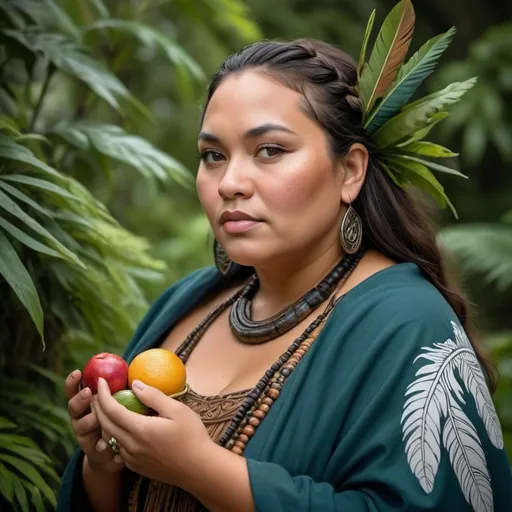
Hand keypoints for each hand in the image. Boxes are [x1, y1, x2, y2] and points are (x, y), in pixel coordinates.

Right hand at [65, 370, 123, 473]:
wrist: (117, 452)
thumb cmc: (121, 417)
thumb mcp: (121, 402)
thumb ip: (120, 388)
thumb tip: (133, 376)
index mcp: (86, 403)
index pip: (74, 390)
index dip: (73, 382)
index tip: (78, 372)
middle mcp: (81, 417)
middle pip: (73, 407)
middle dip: (79, 399)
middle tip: (89, 393)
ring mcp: (84, 435)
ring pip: (82, 427)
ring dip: (91, 420)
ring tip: (99, 418)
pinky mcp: (93, 452)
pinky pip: (96, 448)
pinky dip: (102, 445)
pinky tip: (107, 445)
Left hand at [94, 377, 214, 487]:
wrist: (199, 469)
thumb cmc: (192, 436)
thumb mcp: (177, 410)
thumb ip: (154, 396)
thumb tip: (135, 384)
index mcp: (140, 429)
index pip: (112, 410)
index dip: (103, 394)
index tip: (101, 381)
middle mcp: (131, 446)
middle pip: (105, 424)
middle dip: (98, 406)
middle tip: (97, 392)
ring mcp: (132, 459)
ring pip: (109, 437)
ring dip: (103, 421)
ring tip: (106, 407)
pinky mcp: (136, 467)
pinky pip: (118, 448)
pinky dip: (113, 434)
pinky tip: (121, 427)